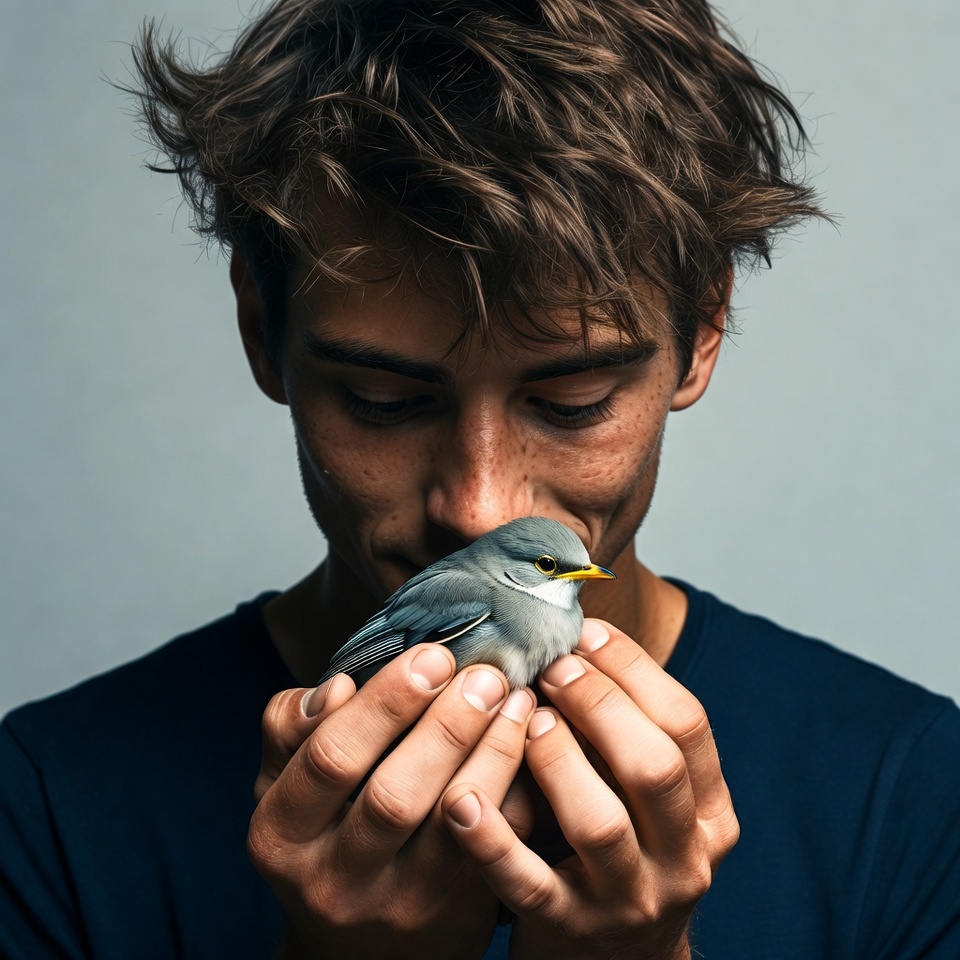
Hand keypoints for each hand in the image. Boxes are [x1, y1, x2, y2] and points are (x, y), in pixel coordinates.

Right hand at [247, 644, 536, 959]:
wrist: (357, 945)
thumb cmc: (322, 832)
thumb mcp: (286, 782)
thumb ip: (294, 727)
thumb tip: (339, 687)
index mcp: (281, 835)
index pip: (331, 759)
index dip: (386, 703)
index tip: (432, 655)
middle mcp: (333, 881)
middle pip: (394, 797)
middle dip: (447, 727)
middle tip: (484, 675)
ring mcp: (398, 907)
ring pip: (454, 825)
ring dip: (493, 752)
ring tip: (516, 698)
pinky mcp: (455, 917)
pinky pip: (496, 848)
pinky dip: (517, 790)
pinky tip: (533, 744)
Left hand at [441, 620, 738, 959]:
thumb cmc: (623, 848)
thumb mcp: (649, 798)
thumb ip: (627, 733)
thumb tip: (578, 639)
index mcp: (709, 813)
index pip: (686, 724)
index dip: (634, 669)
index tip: (586, 633)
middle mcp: (682, 858)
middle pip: (654, 766)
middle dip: (600, 703)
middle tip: (552, 667)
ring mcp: (627, 899)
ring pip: (599, 823)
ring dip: (557, 757)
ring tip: (523, 717)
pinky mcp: (569, 929)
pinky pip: (527, 881)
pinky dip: (492, 838)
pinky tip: (461, 797)